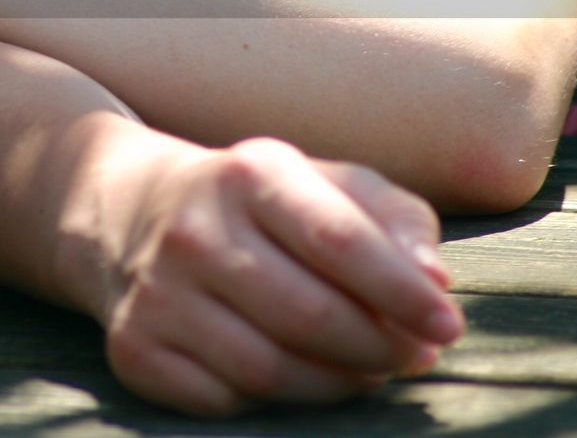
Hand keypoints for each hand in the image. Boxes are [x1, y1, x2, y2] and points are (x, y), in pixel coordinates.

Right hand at [100, 137, 460, 416]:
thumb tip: (434, 281)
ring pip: (270, 372)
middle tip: (409, 356)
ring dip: (334, 385)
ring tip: (361, 369)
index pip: (338, 241)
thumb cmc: (254, 202)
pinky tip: (286, 373)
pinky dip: (269, 403)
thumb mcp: (321, 181)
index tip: (446, 326)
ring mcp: (156, 291)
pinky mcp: (133, 345)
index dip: (403, 293)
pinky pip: (222, 401)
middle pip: (310, 318)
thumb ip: (392, 218)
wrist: (129, 210)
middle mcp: (192, 229)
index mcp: (247, 174)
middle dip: (379, 349)